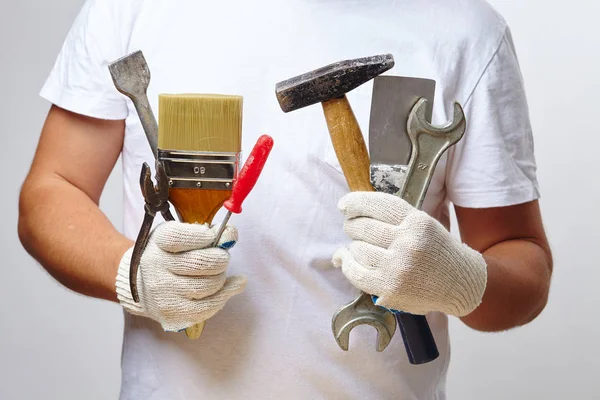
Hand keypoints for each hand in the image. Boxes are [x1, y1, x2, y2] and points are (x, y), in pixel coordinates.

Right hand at [115, 221, 245, 331]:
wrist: (140, 285)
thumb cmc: (167, 255)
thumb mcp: (179, 236)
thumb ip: (204, 232)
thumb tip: (230, 234)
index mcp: (158, 242)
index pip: (181, 237)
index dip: (205, 236)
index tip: (214, 235)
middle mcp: (157, 267)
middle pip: (202, 263)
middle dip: (221, 258)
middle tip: (221, 257)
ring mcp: (164, 293)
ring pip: (210, 285)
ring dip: (221, 277)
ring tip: (217, 273)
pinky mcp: (173, 313)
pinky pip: (209, 306)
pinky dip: (226, 294)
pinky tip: (234, 285)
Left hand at [333, 192, 486, 316]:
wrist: (460, 284)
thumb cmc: (437, 251)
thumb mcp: (423, 224)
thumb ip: (393, 218)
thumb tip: (350, 211)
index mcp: (417, 222)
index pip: (378, 205)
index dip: (355, 202)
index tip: (344, 205)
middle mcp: (408, 242)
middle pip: (362, 227)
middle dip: (352, 226)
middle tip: (352, 228)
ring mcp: (398, 267)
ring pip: (357, 248)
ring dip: (353, 247)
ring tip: (360, 247)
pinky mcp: (389, 288)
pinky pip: (355, 272)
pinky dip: (346, 263)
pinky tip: (345, 259)